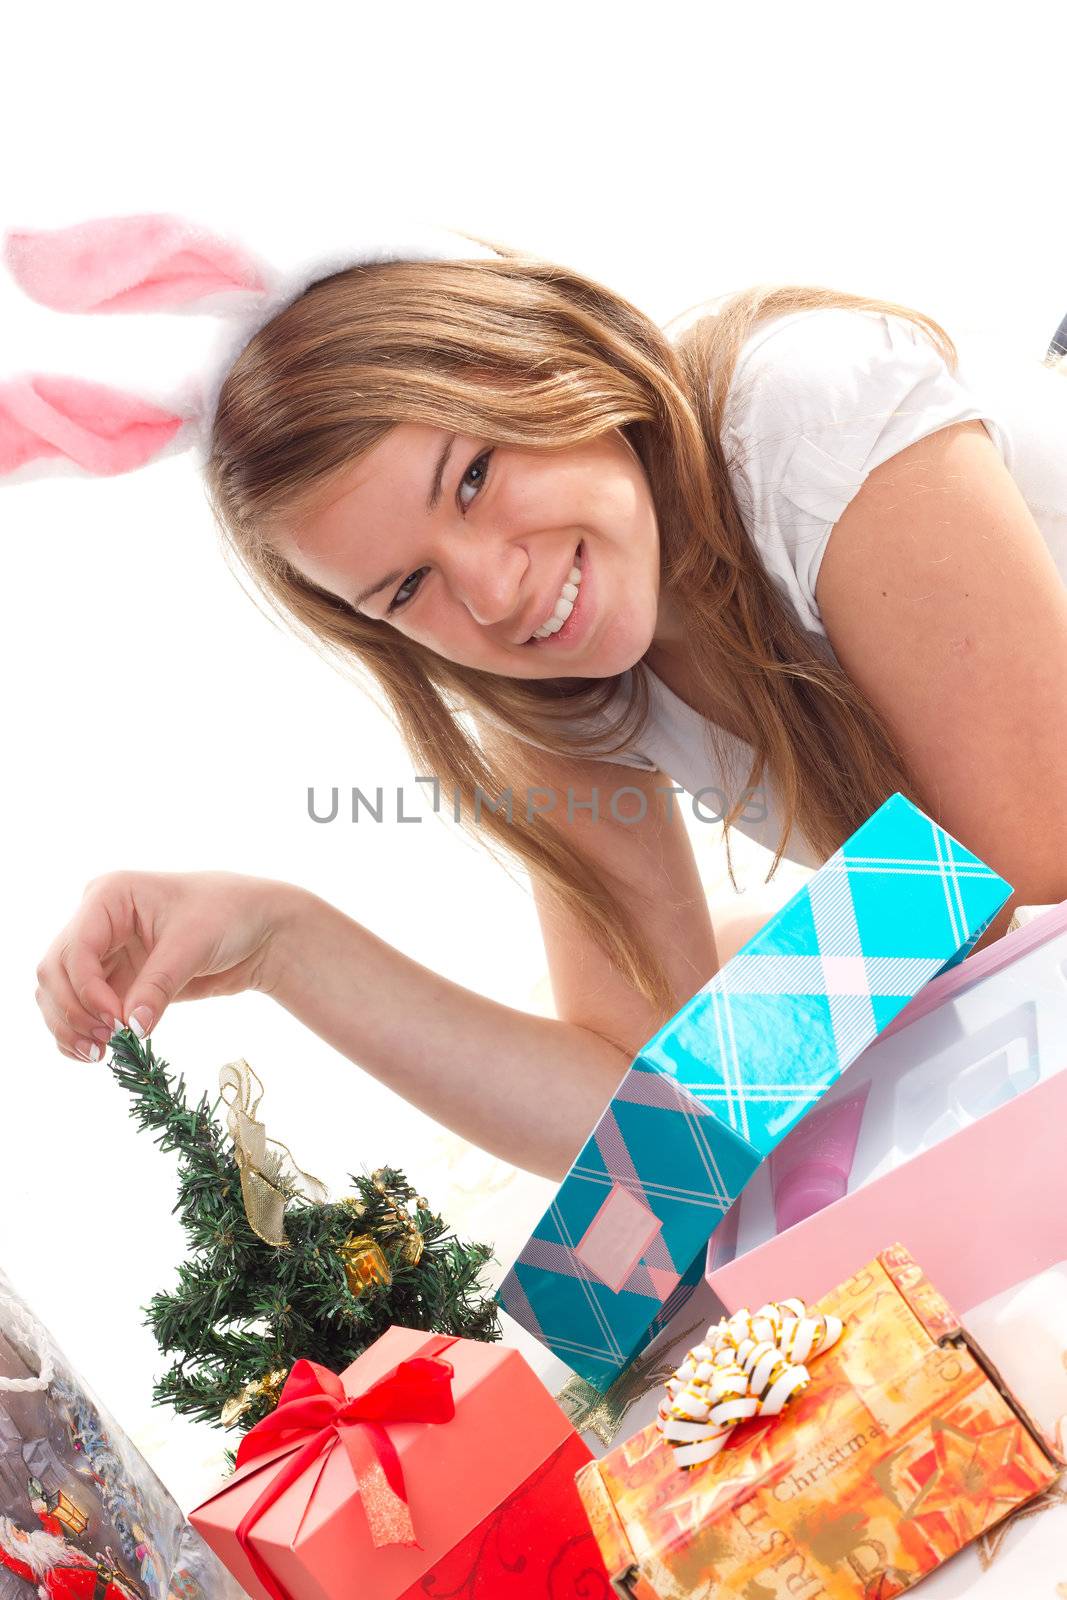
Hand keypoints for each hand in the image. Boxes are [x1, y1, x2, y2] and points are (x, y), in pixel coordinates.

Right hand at [34, 870, 300, 1060]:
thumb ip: (158, 986)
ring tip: (97, 1054)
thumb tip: (132, 1028)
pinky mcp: (116, 978)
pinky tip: (93, 1053)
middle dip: (72, 1011)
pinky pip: (82, 1007)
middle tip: (102, 1044)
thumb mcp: (193, 945)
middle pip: (56, 971)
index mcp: (109, 896)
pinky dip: (80, 1030)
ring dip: (69, 1025)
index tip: (117, 1020)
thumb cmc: (229, 916)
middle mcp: (97, 921)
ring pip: (60, 993)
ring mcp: (104, 951)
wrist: (259, 929)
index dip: (87, 990)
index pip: (76, 949)